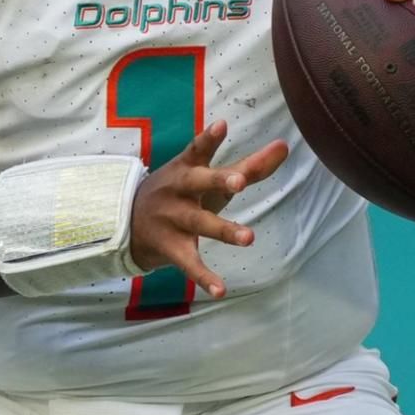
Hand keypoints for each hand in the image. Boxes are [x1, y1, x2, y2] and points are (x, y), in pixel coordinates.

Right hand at [129, 120, 287, 298]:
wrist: (128, 222)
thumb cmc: (182, 193)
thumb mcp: (209, 177)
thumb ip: (249, 165)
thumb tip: (285, 146)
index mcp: (187, 168)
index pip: (198, 149)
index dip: (209, 138)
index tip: (221, 124)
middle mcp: (178, 190)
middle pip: (198, 182)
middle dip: (218, 180)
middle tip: (239, 182)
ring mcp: (173, 219)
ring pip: (199, 223)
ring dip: (224, 229)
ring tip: (249, 238)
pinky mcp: (171, 247)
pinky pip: (189, 263)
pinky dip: (204, 277)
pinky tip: (221, 290)